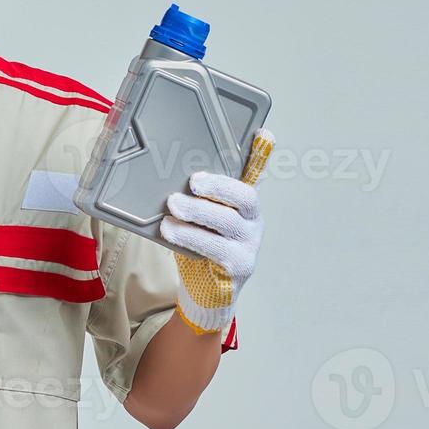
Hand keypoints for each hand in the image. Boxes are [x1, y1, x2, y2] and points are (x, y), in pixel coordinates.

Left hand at [160, 129, 275, 334]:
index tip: (263, 133)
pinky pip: (216, 249)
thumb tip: (166, 174)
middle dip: (218, 187)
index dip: (261, 154)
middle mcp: (253, 220)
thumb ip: (194, 198)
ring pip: (228, 223)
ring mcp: (249, 244)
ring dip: (198, 213)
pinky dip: (190, 237)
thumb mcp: (196, 218)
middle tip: (192, 184)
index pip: (256, 174)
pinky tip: (171, 231)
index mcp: (244, 202)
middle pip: (245, 197)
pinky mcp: (239, 267)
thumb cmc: (200, 248)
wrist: (205, 294)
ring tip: (172, 207)